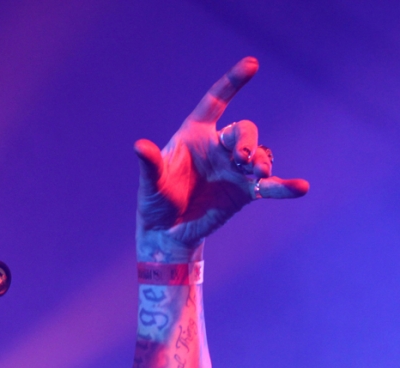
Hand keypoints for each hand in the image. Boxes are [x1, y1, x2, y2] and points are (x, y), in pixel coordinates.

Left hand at [134, 56, 309, 262]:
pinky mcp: (246, 192)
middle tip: (240, 159)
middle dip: (247, 140)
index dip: (233, 83)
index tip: (252, 64)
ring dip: (263, 160)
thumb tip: (139, 146)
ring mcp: (235, 169)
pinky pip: (271, 185)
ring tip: (260, 173)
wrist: (167, 232)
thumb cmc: (155, 201)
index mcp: (195, 135)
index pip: (216, 102)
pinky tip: (300, 187)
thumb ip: (150, 164)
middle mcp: (218, 147)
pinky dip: (285, 186)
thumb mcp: (151, 183)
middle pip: (243, 130)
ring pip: (260, 153)